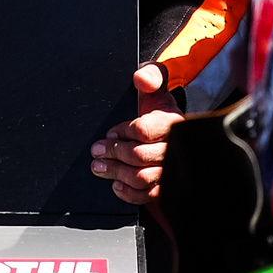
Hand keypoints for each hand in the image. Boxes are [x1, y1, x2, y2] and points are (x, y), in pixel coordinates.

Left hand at [91, 64, 181, 204]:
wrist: (169, 133)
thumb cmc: (160, 111)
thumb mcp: (157, 89)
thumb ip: (151, 76)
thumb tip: (141, 78)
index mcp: (173, 123)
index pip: (143, 130)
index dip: (122, 131)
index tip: (110, 132)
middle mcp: (175, 149)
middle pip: (139, 156)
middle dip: (113, 152)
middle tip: (96, 151)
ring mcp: (173, 171)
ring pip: (142, 178)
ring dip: (116, 172)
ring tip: (99, 166)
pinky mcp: (167, 188)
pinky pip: (148, 196)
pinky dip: (129, 192)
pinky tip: (116, 183)